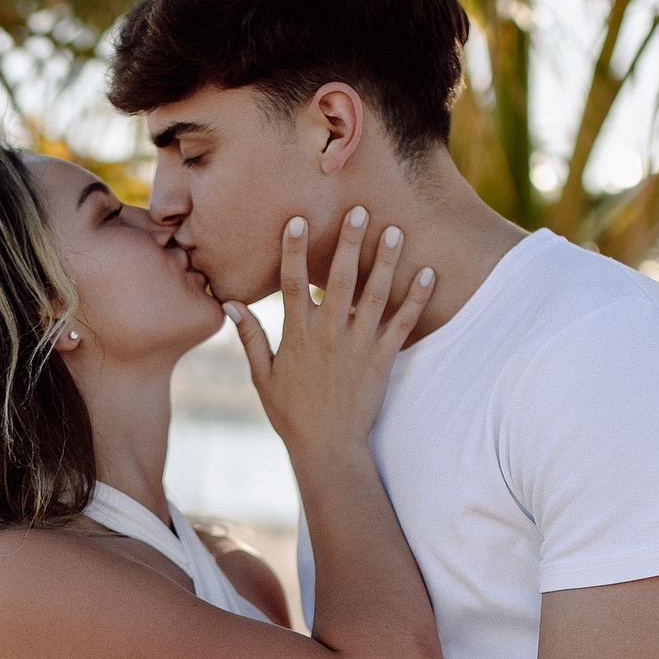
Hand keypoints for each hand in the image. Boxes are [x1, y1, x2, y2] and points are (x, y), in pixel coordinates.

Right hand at [226, 205, 433, 457]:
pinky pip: (402, 324)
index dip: (294, 251)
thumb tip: (230, 305)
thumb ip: (250, 338)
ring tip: (396, 230)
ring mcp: (358, 346)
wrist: (328, 448)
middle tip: (360, 210)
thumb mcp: (262, 377)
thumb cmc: (292, 414)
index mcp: (297, 336)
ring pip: (374, 296)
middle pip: (339, 280)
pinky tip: (429, 272)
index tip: (297, 220)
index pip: (293, 284)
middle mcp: (328, 335)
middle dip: (349, 243)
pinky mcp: (382, 360)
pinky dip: (416, 298)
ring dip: (385, 262)